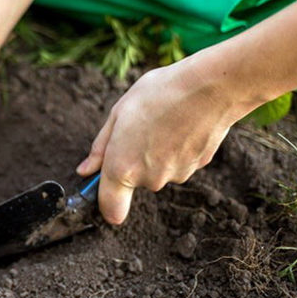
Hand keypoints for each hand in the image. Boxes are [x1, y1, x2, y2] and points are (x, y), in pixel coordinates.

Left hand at [76, 58, 249, 223]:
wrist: (209, 88)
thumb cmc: (159, 94)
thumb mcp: (118, 114)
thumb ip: (100, 148)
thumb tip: (86, 171)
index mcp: (122, 168)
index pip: (110, 209)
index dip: (105, 205)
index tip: (104, 190)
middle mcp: (148, 179)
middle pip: (134, 181)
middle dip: (132, 160)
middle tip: (139, 128)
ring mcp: (174, 175)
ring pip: (157, 170)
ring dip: (156, 153)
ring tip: (163, 122)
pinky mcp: (196, 168)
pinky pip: (178, 162)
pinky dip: (177, 148)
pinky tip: (181, 124)